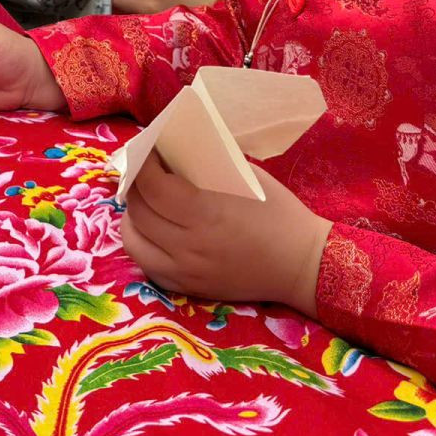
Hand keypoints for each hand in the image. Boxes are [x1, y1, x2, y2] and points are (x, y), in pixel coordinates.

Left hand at [119, 154, 330, 315]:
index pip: (152, 186)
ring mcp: (187, 272)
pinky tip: (152, 230)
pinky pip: (148, 266)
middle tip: (142, 170)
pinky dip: (143, 244)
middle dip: (134, 186)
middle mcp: (189, 247)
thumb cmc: (278, 212)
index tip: (144, 148)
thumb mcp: (246, 177)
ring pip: (134, 242)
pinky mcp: (188, 288)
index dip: (141, 163)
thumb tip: (172, 146)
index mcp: (206, 214)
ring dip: (132, 217)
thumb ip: (207, 163)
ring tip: (143, 201)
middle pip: (139, 212)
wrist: (303, 264)